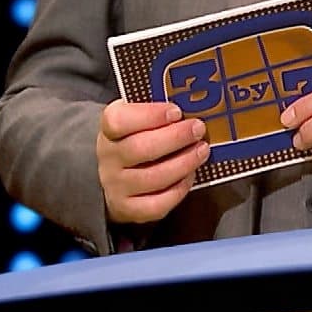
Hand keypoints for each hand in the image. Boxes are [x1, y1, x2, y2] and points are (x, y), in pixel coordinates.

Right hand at [96, 100, 210, 224]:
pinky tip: (190, 175)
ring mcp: (116, 186)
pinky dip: (178, 190)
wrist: (114, 175)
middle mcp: (108, 158)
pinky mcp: (128, 208)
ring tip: (202, 150)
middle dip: (174, 138)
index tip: (175, 111)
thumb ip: (155, 113)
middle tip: (198, 129)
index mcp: (108, 130)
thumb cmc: (133, 140)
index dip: (149, 115)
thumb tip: (191, 103)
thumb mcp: (135, 120)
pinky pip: (157, 204)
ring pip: (152, 177)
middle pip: (139, 148)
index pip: (118, 120)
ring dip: (183, 163)